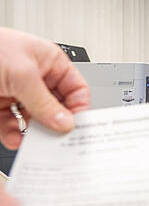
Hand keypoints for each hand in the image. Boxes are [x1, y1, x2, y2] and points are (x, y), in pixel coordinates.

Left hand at [0, 28, 90, 148]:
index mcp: (49, 62)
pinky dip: (13, 135)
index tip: (77, 127)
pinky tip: (15, 140)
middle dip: (55, 124)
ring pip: (33, 119)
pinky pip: (11, 125)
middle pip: (55, 107)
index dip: (78, 108)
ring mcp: (15, 92)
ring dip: (34, 133)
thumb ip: (45, 102)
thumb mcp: (23, 75)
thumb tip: (65, 122)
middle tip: (58, 140)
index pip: (75, 89)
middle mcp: (34, 77)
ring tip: (35, 143)